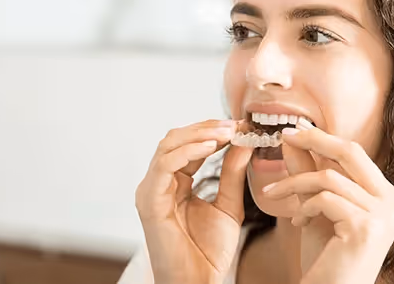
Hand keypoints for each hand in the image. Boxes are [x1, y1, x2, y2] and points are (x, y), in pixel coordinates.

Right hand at [134, 119, 253, 283]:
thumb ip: (233, 174)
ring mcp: (150, 191)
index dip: (213, 132)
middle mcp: (158, 184)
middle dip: (205, 128)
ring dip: (198, 135)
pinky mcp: (149, 201)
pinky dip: (188, 152)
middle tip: (234, 124)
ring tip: (227, 132)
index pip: (188, 145)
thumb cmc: (209, 251)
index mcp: (173, 184)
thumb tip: (244, 141)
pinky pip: (165, 166)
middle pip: (174, 139)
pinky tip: (212, 147)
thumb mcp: (229, 205)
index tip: (241, 125)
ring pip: (167, 146)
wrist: (198, 282)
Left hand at [263, 125, 393, 283]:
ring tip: (274, 194)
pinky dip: (304, 207)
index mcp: (388, 197)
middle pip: (351, 152)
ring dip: (294, 183)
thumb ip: (309, 174)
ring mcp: (383, 214)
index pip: (356, 156)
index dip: (324, 139)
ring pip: (329, 177)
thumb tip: (294, 138)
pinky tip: (298, 223)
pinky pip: (325, 198)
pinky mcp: (366, 227)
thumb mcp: (317, 210)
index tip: (295, 131)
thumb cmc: (327, 262)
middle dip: (314, 139)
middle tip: (284, 135)